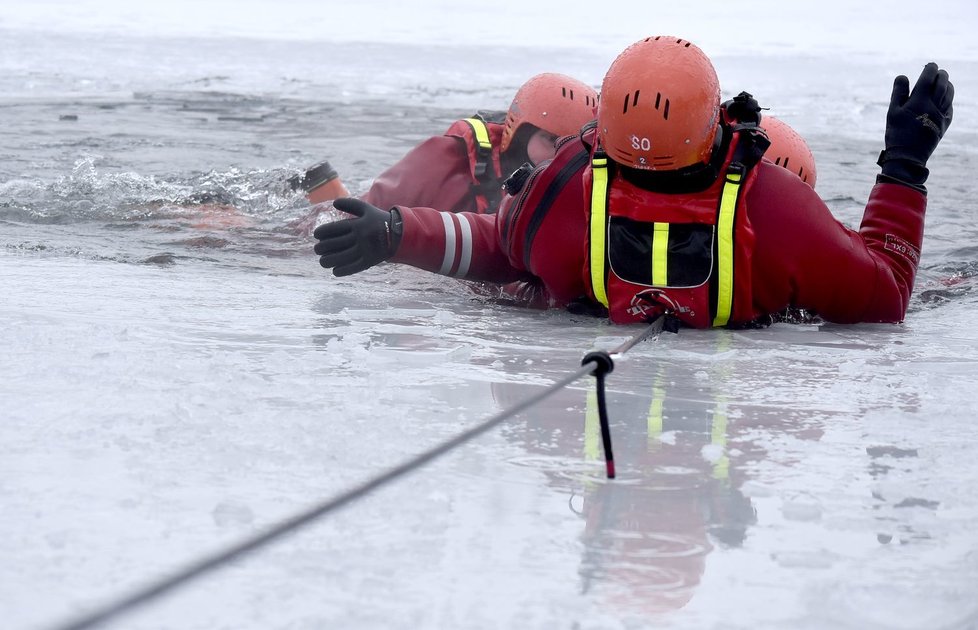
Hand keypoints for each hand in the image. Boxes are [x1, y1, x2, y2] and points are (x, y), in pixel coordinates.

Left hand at [313, 198, 401, 275]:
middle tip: (317, 249)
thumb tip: (333, 203)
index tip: (316, 235)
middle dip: (321, 248)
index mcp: (358, 224)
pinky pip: (353, 268)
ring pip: (341, 258)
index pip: (334, 229)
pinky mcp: (370, 261)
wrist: (400, 234)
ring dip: (328, 261)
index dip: (321, 232)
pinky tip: (334, 271)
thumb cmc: (379, 220)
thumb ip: (350, 204)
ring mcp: (365, 250)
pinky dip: (342, 270)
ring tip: (323, 261)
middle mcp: (360, 237)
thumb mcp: (366, 209)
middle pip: (335, 244)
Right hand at [878, 63, 953, 187]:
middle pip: (942, 83)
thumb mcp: (893, 112)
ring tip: (943, 81)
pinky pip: (950, 106)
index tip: (930, 66)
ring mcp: (941, 115)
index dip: (930, 69)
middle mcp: (933, 106)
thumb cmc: (897, 133)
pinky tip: (944, 97)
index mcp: (919, 101)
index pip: (928, 78)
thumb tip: (903, 76)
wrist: (908, 156)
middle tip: (937, 72)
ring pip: (949, 94)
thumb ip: (898, 93)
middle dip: (941, 75)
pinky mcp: (945, 124)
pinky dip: (948, 98)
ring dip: (947, 85)